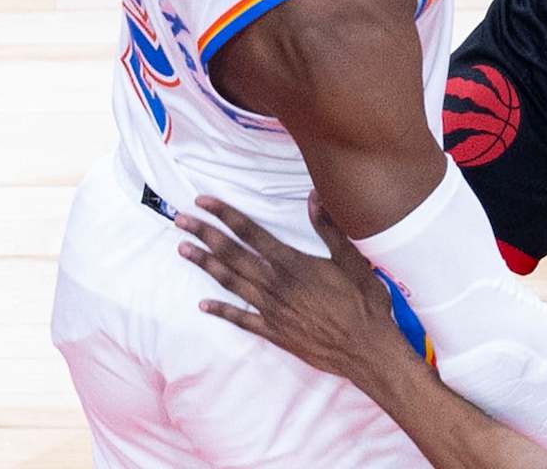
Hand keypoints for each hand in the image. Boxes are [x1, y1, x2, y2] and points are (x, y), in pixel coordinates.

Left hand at [177, 193, 403, 388]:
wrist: (366, 350)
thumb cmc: (363, 302)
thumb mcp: (351, 259)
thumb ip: (329, 228)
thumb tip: (313, 196)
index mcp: (293, 264)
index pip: (250, 232)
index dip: (225, 215)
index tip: (203, 201)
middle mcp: (276, 285)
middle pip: (232, 255)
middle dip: (205, 234)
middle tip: (180, 220)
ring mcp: (272, 311)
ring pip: (231, 283)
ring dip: (205, 265)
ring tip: (183, 250)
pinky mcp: (275, 333)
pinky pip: (242, 319)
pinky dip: (222, 311)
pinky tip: (203, 305)